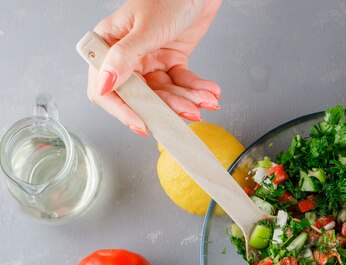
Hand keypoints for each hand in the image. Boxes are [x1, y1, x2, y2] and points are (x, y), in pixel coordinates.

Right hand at [88, 0, 221, 135]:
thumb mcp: (145, 28)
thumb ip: (124, 58)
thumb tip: (104, 85)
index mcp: (109, 45)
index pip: (105, 89)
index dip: (122, 110)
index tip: (142, 125)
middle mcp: (127, 56)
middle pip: (142, 95)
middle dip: (167, 106)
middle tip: (188, 112)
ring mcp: (150, 59)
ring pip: (165, 92)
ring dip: (187, 99)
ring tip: (206, 100)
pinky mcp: (172, 60)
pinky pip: (182, 83)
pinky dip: (197, 89)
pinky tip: (210, 92)